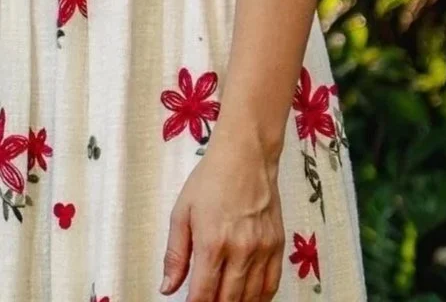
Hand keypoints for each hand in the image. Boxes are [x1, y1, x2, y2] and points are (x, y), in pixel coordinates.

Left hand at [160, 129, 283, 301]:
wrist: (245, 157)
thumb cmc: (209, 181)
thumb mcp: (181, 212)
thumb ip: (174, 254)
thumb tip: (167, 288)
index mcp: (211, 243)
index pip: (203, 294)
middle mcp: (240, 251)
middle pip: (228, 300)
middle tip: (206, 301)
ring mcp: (262, 251)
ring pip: (251, 298)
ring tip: (224, 300)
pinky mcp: (278, 247)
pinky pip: (272, 286)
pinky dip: (260, 299)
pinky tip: (248, 299)